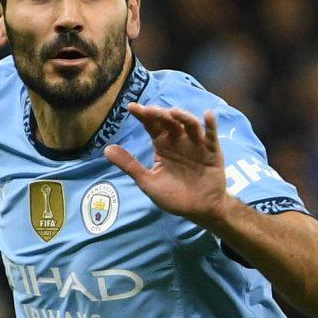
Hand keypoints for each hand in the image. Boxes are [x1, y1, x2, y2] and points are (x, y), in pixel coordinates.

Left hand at [106, 104, 228, 222]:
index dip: (142, 115)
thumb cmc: (174, 196)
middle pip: (169, 121)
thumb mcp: (148, 182)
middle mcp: (179, 140)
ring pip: (190, 124)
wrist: (199, 210)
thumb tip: (105, 149)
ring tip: (174, 113)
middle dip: (160, 114)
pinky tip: (207, 115)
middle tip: (150, 111)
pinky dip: (210, 124)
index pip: (151, 125)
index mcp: (163, 145)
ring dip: (183, 116)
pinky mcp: (212, 151)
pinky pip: (212, 135)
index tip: (131, 107)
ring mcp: (196, 144)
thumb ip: (129, 165)